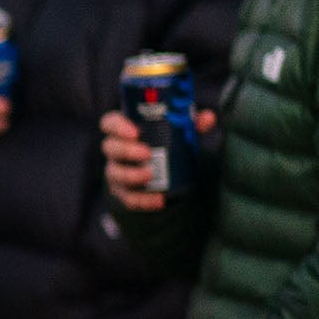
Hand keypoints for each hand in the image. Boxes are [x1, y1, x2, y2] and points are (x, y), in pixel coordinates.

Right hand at [102, 106, 216, 209]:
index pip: (109, 123)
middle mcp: (115, 150)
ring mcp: (116, 171)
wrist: (164, 171)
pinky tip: (160, 200)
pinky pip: (128, 198)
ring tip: (150, 175)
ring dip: (131, 175)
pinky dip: (143, 200)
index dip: (117, 126)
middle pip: (110, 148)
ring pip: (115, 173)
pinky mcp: (123, 192)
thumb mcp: (178, 130)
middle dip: (126, 151)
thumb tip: (208, 117)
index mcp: (124, 129)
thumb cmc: (165, 142)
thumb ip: (192, 123)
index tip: (135, 132)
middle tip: (147, 153)